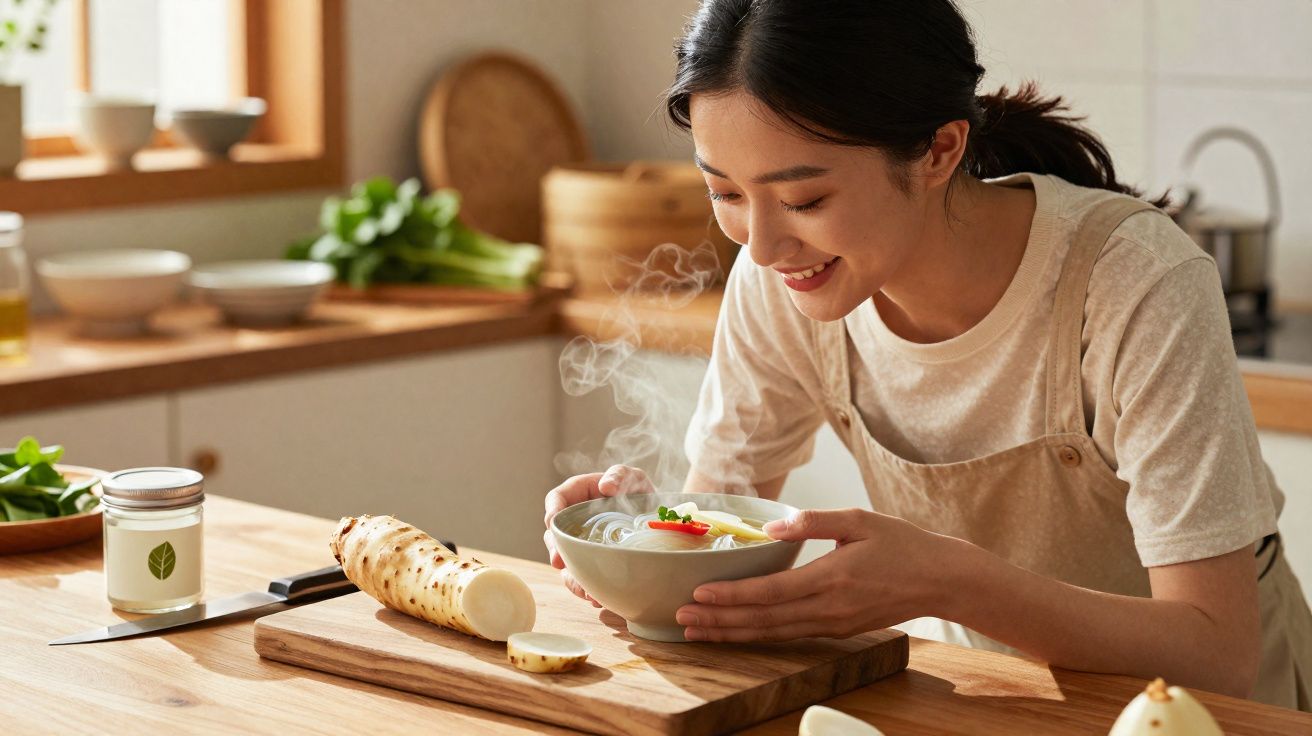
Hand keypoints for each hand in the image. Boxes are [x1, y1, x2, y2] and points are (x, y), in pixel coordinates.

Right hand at [543, 465, 654, 605]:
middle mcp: (574, 522)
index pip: (556, 500)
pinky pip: (583, 578)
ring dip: (571, 578)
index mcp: (578, 495)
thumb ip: (620, 475)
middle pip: (554, 536)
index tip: (551, 523)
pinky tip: (597, 598)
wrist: (658, 521)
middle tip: (560, 562)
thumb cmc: (639, 493)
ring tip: (583, 589)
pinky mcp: (591, 563)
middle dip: (555, 550)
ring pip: (566, 563)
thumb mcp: (633, 478)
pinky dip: (587, 589)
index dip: (551, 511)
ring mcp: (581, 545)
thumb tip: (605, 486)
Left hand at [674, 508, 952, 641]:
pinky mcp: (838, 630)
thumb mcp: (858, 519)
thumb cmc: (901, 543)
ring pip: (772, 634)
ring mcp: (833, 624)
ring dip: (732, 633)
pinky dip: (758, 635)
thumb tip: (771, 526)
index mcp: (831, 578)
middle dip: (718, 621)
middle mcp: (828, 608)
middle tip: (681, 618)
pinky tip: (737, 632)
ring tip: (697, 631)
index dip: (731, 596)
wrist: (941, 579)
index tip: (698, 593)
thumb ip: (813, 521)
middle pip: (763, 620)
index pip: (770, 592)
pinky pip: (789, 636)